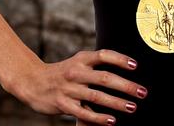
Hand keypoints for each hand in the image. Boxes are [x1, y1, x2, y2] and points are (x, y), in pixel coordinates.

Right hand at [13, 49, 146, 123]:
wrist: (32, 82)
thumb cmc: (61, 73)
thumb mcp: (77, 62)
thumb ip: (95, 64)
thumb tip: (124, 66)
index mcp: (81, 59)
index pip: (103, 55)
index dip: (120, 59)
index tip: (135, 65)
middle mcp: (76, 72)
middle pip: (104, 78)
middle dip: (126, 86)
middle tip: (142, 92)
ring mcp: (69, 89)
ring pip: (97, 96)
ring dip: (117, 103)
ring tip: (132, 107)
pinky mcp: (63, 105)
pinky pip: (84, 112)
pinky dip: (99, 117)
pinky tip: (112, 121)